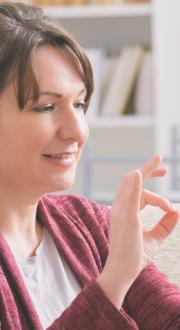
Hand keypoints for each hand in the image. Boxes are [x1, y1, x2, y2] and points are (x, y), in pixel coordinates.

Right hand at [97, 155, 179, 307]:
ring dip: (145, 171)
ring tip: (159, 161)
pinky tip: (140, 174)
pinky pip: (130, 197)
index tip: (165, 176)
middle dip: (147, 169)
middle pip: (131, 179)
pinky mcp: (126, 218)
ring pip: (131, 183)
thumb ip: (166, 224)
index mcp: (126, 210)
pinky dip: (135, 185)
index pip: (137, 188)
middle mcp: (121, 207)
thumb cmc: (135, 254)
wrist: (124, 271)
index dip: (150, 180)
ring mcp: (122, 211)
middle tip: (162, 162)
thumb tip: (178, 211)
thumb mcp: (155, 237)